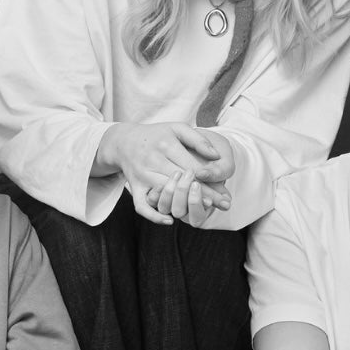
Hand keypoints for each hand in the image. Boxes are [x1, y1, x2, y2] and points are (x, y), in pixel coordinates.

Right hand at [99, 122, 229, 224]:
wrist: (124, 141)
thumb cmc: (157, 134)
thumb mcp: (177, 128)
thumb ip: (198, 139)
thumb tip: (216, 156)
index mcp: (166, 145)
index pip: (192, 165)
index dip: (209, 179)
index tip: (225, 189)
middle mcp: (153, 160)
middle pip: (182, 181)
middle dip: (204, 193)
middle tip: (222, 203)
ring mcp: (142, 175)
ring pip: (166, 193)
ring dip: (186, 202)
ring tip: (206, 208)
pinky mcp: (134, 187)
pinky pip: (141, 206)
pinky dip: (153, 215)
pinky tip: (170, 220)